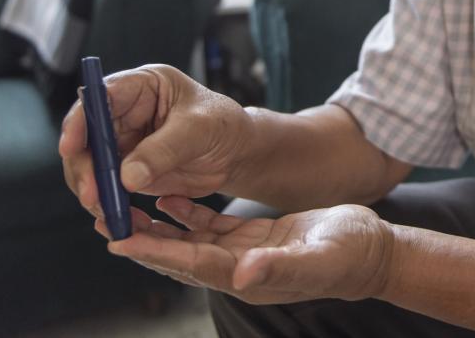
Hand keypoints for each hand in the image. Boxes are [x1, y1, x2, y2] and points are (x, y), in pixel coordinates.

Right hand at [59, 64, 251, 218]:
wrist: (237, 153)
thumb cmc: (224, 126)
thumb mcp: (200, 130)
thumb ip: (165, 150)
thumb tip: (127, 177)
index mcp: (143, 86)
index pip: (100, 97)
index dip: (80, 120)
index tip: (70, 147)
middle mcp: (125, 111)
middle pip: (85, 136)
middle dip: (84, 167)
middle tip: (93, 195)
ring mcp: (122, 141)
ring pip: (89, 166)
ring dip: (92, 190)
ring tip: (109, 212)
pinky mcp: (126, 168)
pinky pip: (105, 187)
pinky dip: (107, 203)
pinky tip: (119, 219)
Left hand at [102, 197, 394, 304]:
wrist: (370, 251)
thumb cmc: (349, 254)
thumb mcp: (319, 258)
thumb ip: (282, 266)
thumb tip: (243, 273)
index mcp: (247, 277)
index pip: (190, 263)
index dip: (154, 251)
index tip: (119, 239)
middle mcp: (237, 270)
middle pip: (177, 255)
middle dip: (141, 238)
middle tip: (104, 219)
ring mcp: (242, 255)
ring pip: (187, 240)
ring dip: (155, 225)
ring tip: (123, 208)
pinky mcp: (251, 240)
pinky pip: (208, 227)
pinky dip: (186, 213)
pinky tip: (169, 196)